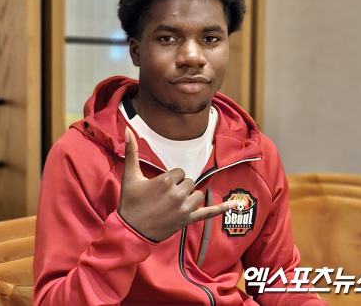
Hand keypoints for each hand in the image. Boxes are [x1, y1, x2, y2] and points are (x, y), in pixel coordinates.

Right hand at [117, 127, 235, 241]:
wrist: (131, 230)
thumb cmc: (130, 202)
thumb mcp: (130, 175)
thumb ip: (131, 151)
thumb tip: (127, 130)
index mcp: (165, 181)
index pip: (179, 172)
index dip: (170, 178)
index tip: (159, 187)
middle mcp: (177, 194)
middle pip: (188, 182)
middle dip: (179, 187)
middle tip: (163, 197)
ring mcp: (184, 208)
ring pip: (197, 194)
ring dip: (189, 196)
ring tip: (174, 203)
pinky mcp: (188, 220)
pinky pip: (208, 213)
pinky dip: (221, 209)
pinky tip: (233, 205)